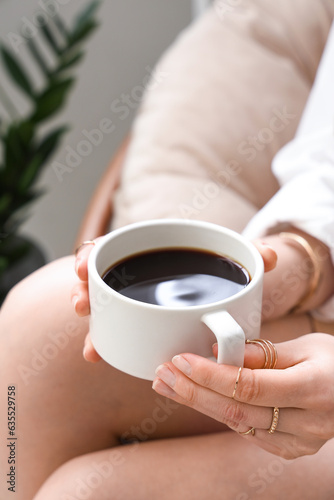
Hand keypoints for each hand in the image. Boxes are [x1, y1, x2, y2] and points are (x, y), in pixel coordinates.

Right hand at [70, 239, 276, 362]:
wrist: (232, 296)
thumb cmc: (226, 271)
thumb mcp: (236, 259)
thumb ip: (249, 254)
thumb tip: (269, 258)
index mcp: (155, 249)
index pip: (113, 245)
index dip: (93, 253)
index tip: (85, 263)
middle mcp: (139, 274)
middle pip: (101, 276)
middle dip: (84, 288)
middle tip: (81, 301)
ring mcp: (138, 300)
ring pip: (104, 306)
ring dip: (92, 321)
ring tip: (89, 339)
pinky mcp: (140, 324)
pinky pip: (116, 330)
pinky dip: (104, 341)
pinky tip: (99, 354)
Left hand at [153, 333, 333, 457]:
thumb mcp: (308, 345)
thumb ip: (264, 352)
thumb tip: (220, 351)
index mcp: (313, 389)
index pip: (249, 386)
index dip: (211, 375)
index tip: (181, 360)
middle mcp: (307, 422)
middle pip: (236, 411)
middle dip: (193, 392)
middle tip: (163, 375)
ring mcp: (299, 441)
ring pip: (238, 424)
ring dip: (199, 404)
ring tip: (170, 385)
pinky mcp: (290, 449)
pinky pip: (247, 431)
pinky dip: (221, 413)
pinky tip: (199, 398)